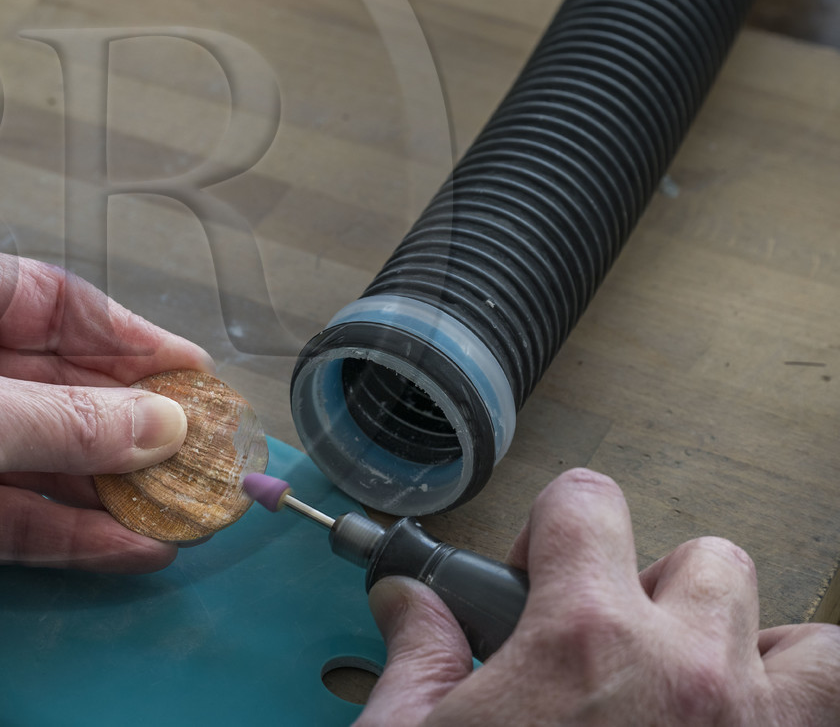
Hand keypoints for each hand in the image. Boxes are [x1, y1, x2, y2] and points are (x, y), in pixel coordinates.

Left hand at [0, 253, 203, 673]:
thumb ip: (71, 421)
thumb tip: (159, 421)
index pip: (44, 300)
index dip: (120, 331)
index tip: (183, 367)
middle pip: (54, 380)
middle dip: (125, 414)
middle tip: (199, 439)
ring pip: (46, 455)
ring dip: (112, 481)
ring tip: (185, 499)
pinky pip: (24, 517)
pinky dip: (76, 532)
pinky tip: (135, 544)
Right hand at [356, 468, 839, 725]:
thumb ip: (418, 657)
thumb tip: (410, 604)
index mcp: (584, 639)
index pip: (589, 504)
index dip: (553, 530)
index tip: (533, 580)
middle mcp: (688, 672)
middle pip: (710, 561)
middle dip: (660, 590)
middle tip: (610, 652)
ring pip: (809, 649)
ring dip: (762, 658)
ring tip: (698, 697)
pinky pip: (826, 726)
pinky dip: (793, 722)